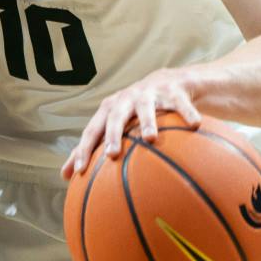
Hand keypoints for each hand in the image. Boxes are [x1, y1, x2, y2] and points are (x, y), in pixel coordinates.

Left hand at [61, 69, 201, 180]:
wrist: (170, 82)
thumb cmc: (135, 111)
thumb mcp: (114, 126)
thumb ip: (92, 148)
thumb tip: (66, 177)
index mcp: (110, 110)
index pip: (92, 130)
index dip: (85, 149)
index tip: (80, 170)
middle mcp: (127, 99)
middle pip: (115, 116)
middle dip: (112, 134)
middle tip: (112, 154)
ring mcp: (151, 93)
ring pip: (147, 107)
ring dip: (146, 121)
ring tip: (150, 138)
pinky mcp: (174, 90)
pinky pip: (181, 103)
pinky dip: (187, 112)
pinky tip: (194, 125)